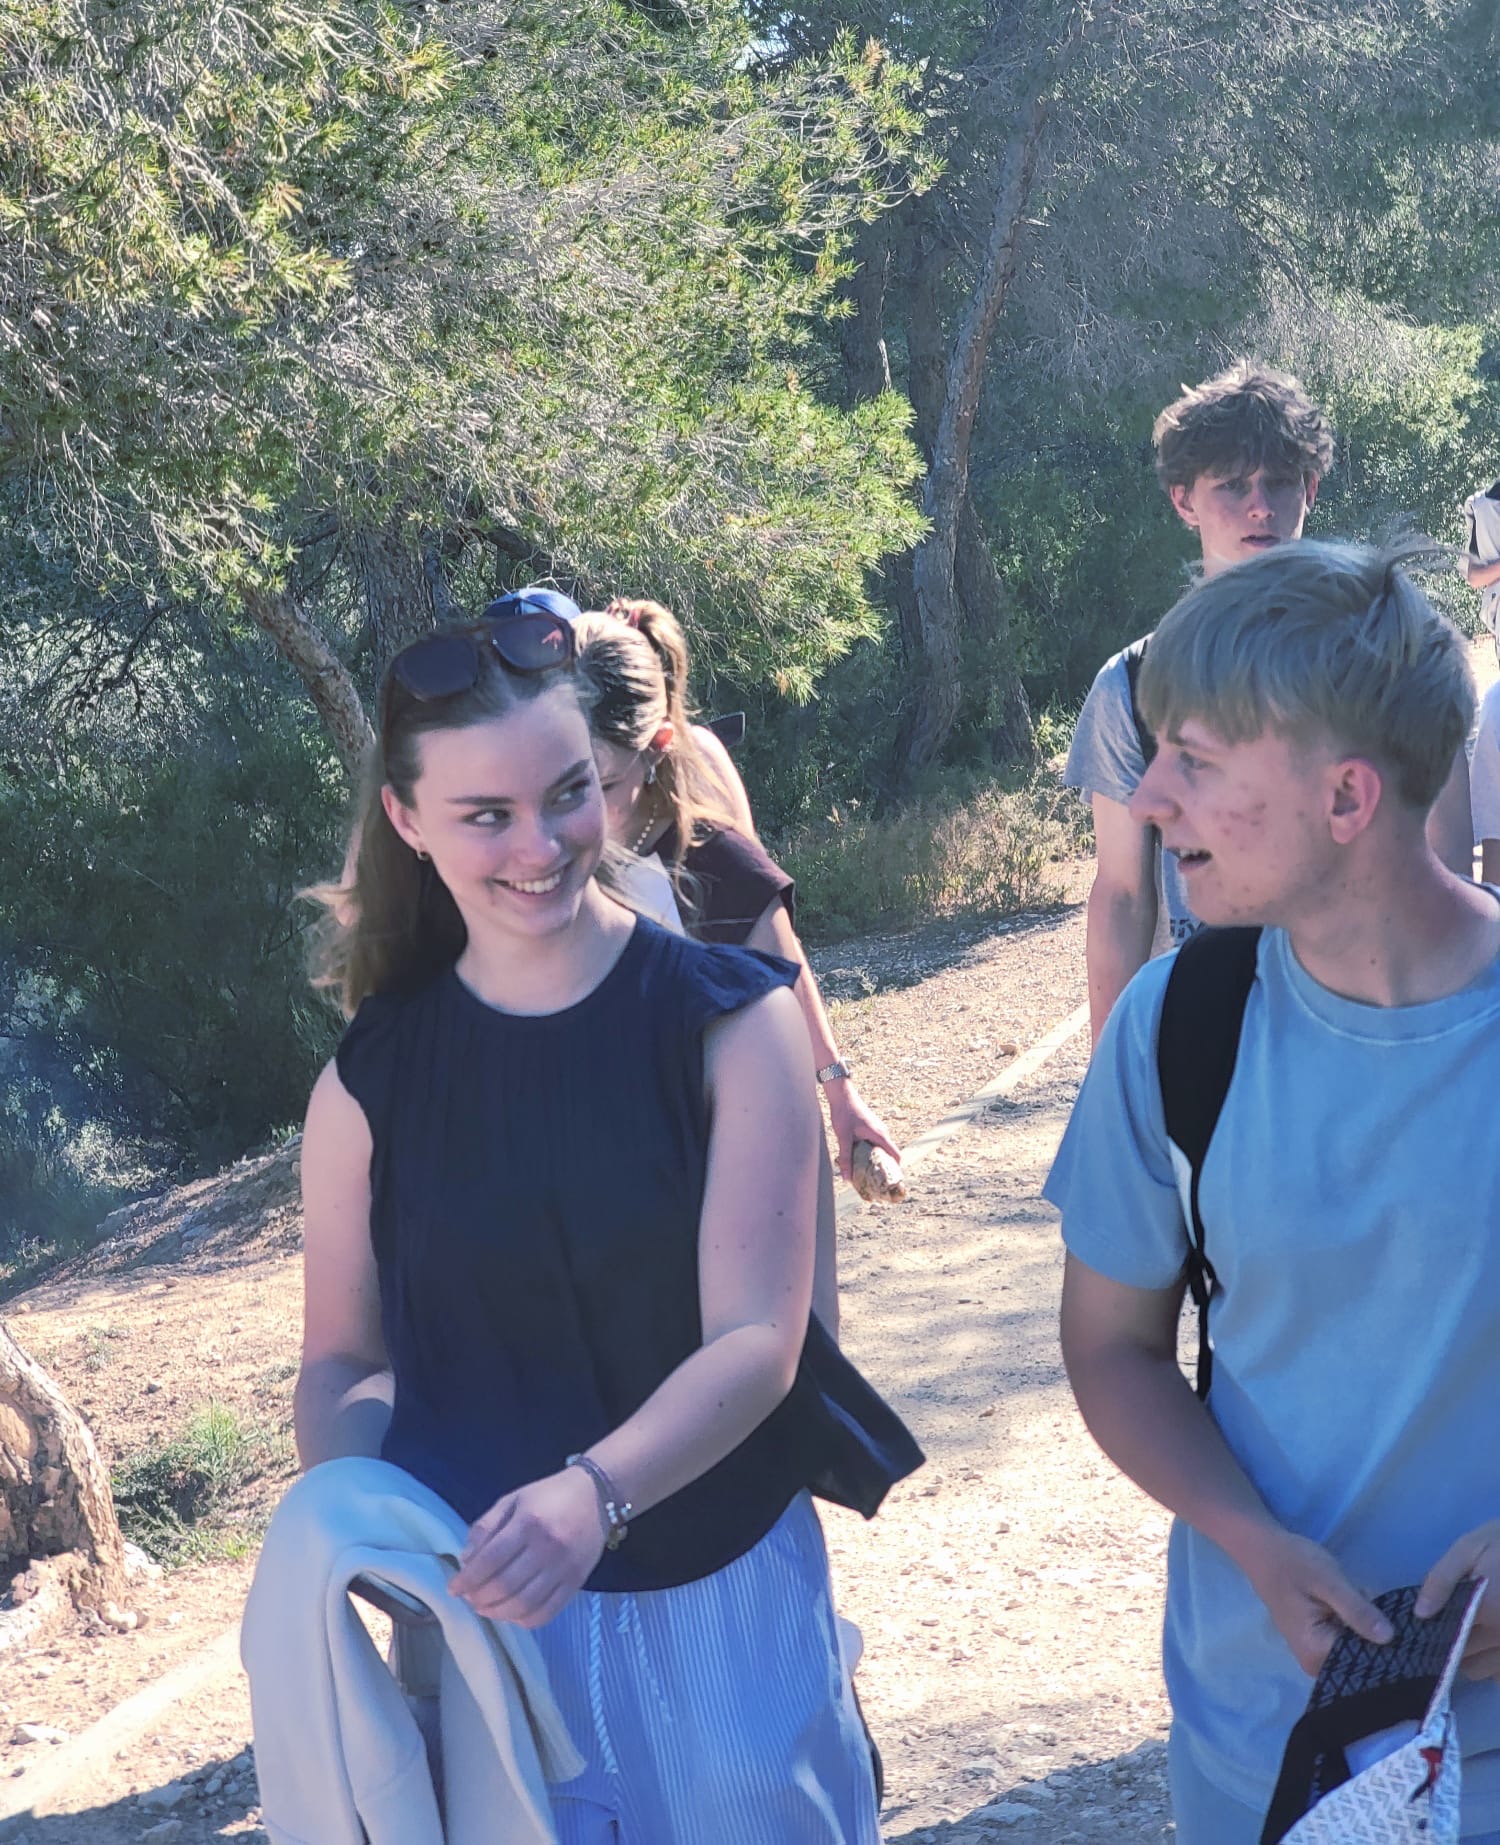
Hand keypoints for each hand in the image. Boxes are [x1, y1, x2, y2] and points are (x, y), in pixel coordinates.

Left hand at [447, 1466, 605, 1628]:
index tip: (453, 1587)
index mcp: (528, 1522)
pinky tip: (511, 1614)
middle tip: (468, 1598)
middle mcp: (547, 1547)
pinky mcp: (577, 1582)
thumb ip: (486, 1527)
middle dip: (479, 1597)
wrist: (596, 1495)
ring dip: (497, 1612)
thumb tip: (465, 1560)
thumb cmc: (549, 1495)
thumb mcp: (513, 1500)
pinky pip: (547, 1613)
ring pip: (524, 1604)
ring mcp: (564, 1568)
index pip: (490, 1560)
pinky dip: (524, 1620)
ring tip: (485, 1608)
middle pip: (505, 1586)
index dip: (468, 1578)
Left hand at [824, 1079, 899, 1182]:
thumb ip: (846, 1158)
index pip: (896, 1155)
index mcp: (880, 1135)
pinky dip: (872, 1152)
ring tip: (867, 1173)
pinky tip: (860, 1159)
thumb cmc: (844, 1114)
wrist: (842, 1094)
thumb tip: (846, 1178)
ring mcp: (878, 1129)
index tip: (890, 1182)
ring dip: (877, 1160)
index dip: (896, 1169)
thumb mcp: (844, 1138)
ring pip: (882, 1149)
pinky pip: (877, 1143)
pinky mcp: (872, 1127)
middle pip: (890, 1154)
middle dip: (885, 1168)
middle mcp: (883, 1132)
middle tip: (876, 1182)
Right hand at [1240, 1527, 1393, 1676]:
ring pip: (1357, 1650)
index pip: (1365, 1663)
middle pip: (1362, 1660)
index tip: (1409, 1635)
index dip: (1389, 1649)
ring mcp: (1315, 1654)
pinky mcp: (1318, 1642)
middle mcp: (1315, 1662)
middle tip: (1392, 1614)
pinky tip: (1364, 1609)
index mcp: (1315, 1653)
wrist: (1263, 1549)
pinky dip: (1359, 1626)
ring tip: (1381, 1610)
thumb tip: (1390, 1638)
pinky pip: (1348, 1641)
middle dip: (1379, 1638)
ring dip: (1369, 1631)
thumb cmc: (1293, 1563)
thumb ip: (1357, 1610)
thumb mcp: (1328, 1581)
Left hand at [1417, 1522, 1499, 1680]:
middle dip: (1453, 1647)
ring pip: (1485, 1672)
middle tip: (1450, 1627)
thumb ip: (1442, 1580)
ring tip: (1472, 1633)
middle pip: (1465, 1660)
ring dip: (1475, 1659)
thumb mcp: (1469, 1548)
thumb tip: (1421, 1614)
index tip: (1427, 1628)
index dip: (1434, 1637)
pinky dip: (1495, 1664)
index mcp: (1486, 1611)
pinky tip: (1492, 1640)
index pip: (1448, 1641)